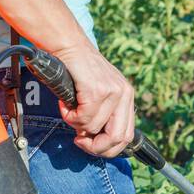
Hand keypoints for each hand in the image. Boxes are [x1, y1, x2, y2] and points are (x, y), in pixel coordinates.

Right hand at [50, 43, 134, 157]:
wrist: (68, 45)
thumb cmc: (79, 70)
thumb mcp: (99, 92)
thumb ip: (104, 114)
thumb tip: (96, 141)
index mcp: (127, 96)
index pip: (127, 136)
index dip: (108, 148)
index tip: (91, 145)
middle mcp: (124, 93)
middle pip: (118, 138)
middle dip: (96, 147)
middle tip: (80, 140)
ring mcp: (112, 91)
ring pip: (95, 128)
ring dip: (76, 125)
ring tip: (69, 111)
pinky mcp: (97, 89)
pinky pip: (83, 118)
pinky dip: (70, 116)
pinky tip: (65, 104)